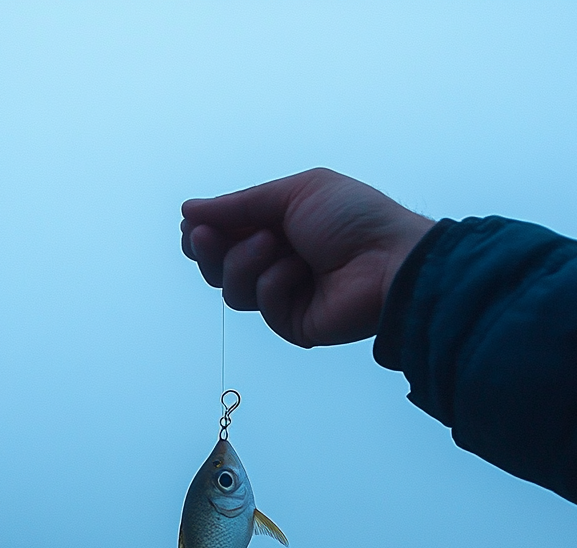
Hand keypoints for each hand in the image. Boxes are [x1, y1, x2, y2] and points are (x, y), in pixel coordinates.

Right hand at [181, 168, 433, 346]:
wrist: (389, 259)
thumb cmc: (353, 218)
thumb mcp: (292, 194)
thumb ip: (237, 205)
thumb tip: (188, 211)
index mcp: (278, 227)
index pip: (224, 236)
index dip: (202, 233)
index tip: (191, 225)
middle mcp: (277, 262)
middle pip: (216, 267)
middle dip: (209, 250)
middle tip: (206, 237)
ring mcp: (285, 295)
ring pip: (231, 289)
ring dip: (244, 262)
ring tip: (274, 245)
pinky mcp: (293, 323)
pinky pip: (262, 304)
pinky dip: (275, 283)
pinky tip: (301, 272)